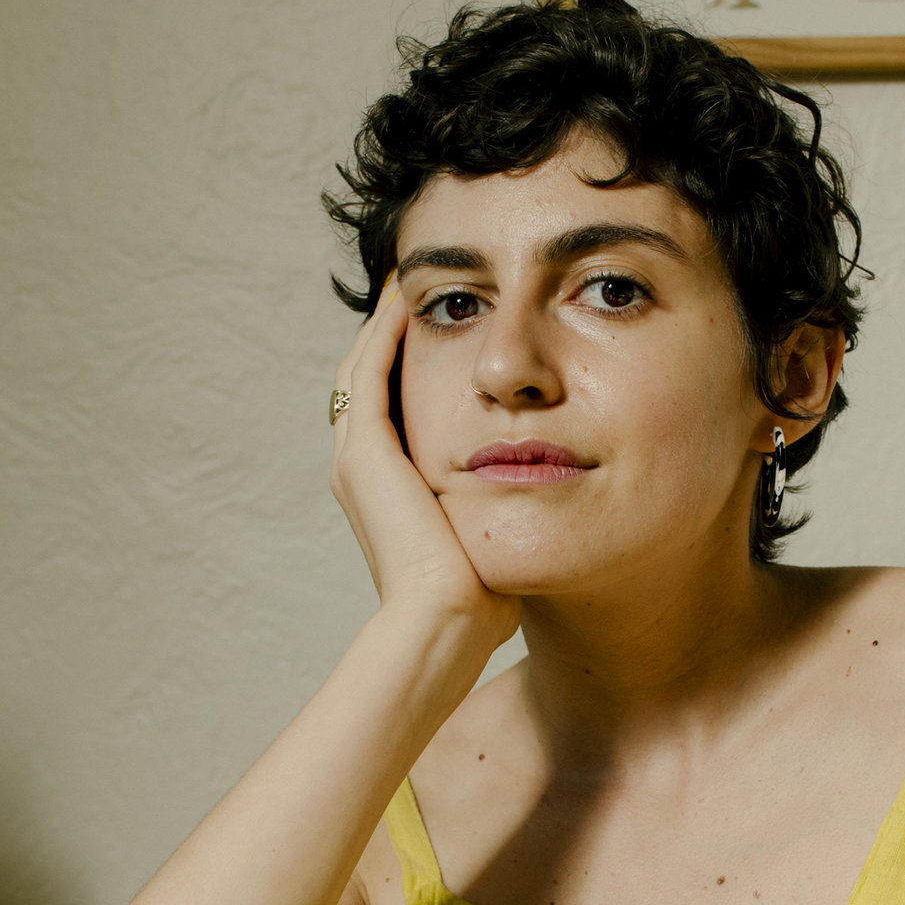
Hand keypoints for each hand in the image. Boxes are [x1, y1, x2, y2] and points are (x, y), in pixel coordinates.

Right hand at [327, 282, 518, 649]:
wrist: (445, 624)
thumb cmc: (480, 601)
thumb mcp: (494, 537)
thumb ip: (506, 510)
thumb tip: (549, 499)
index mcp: (385, 489)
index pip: (391, 407)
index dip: (411, 366)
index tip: (447, 332)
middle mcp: (359, 468)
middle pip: (367, 377)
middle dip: (392, 332)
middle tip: (418, 288)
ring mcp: (355, 457)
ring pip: (362, 365)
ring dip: (385, 321)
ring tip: (410, 280)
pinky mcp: (365, 452)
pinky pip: (370, 370)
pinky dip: (385, 333)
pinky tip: (410, 300)